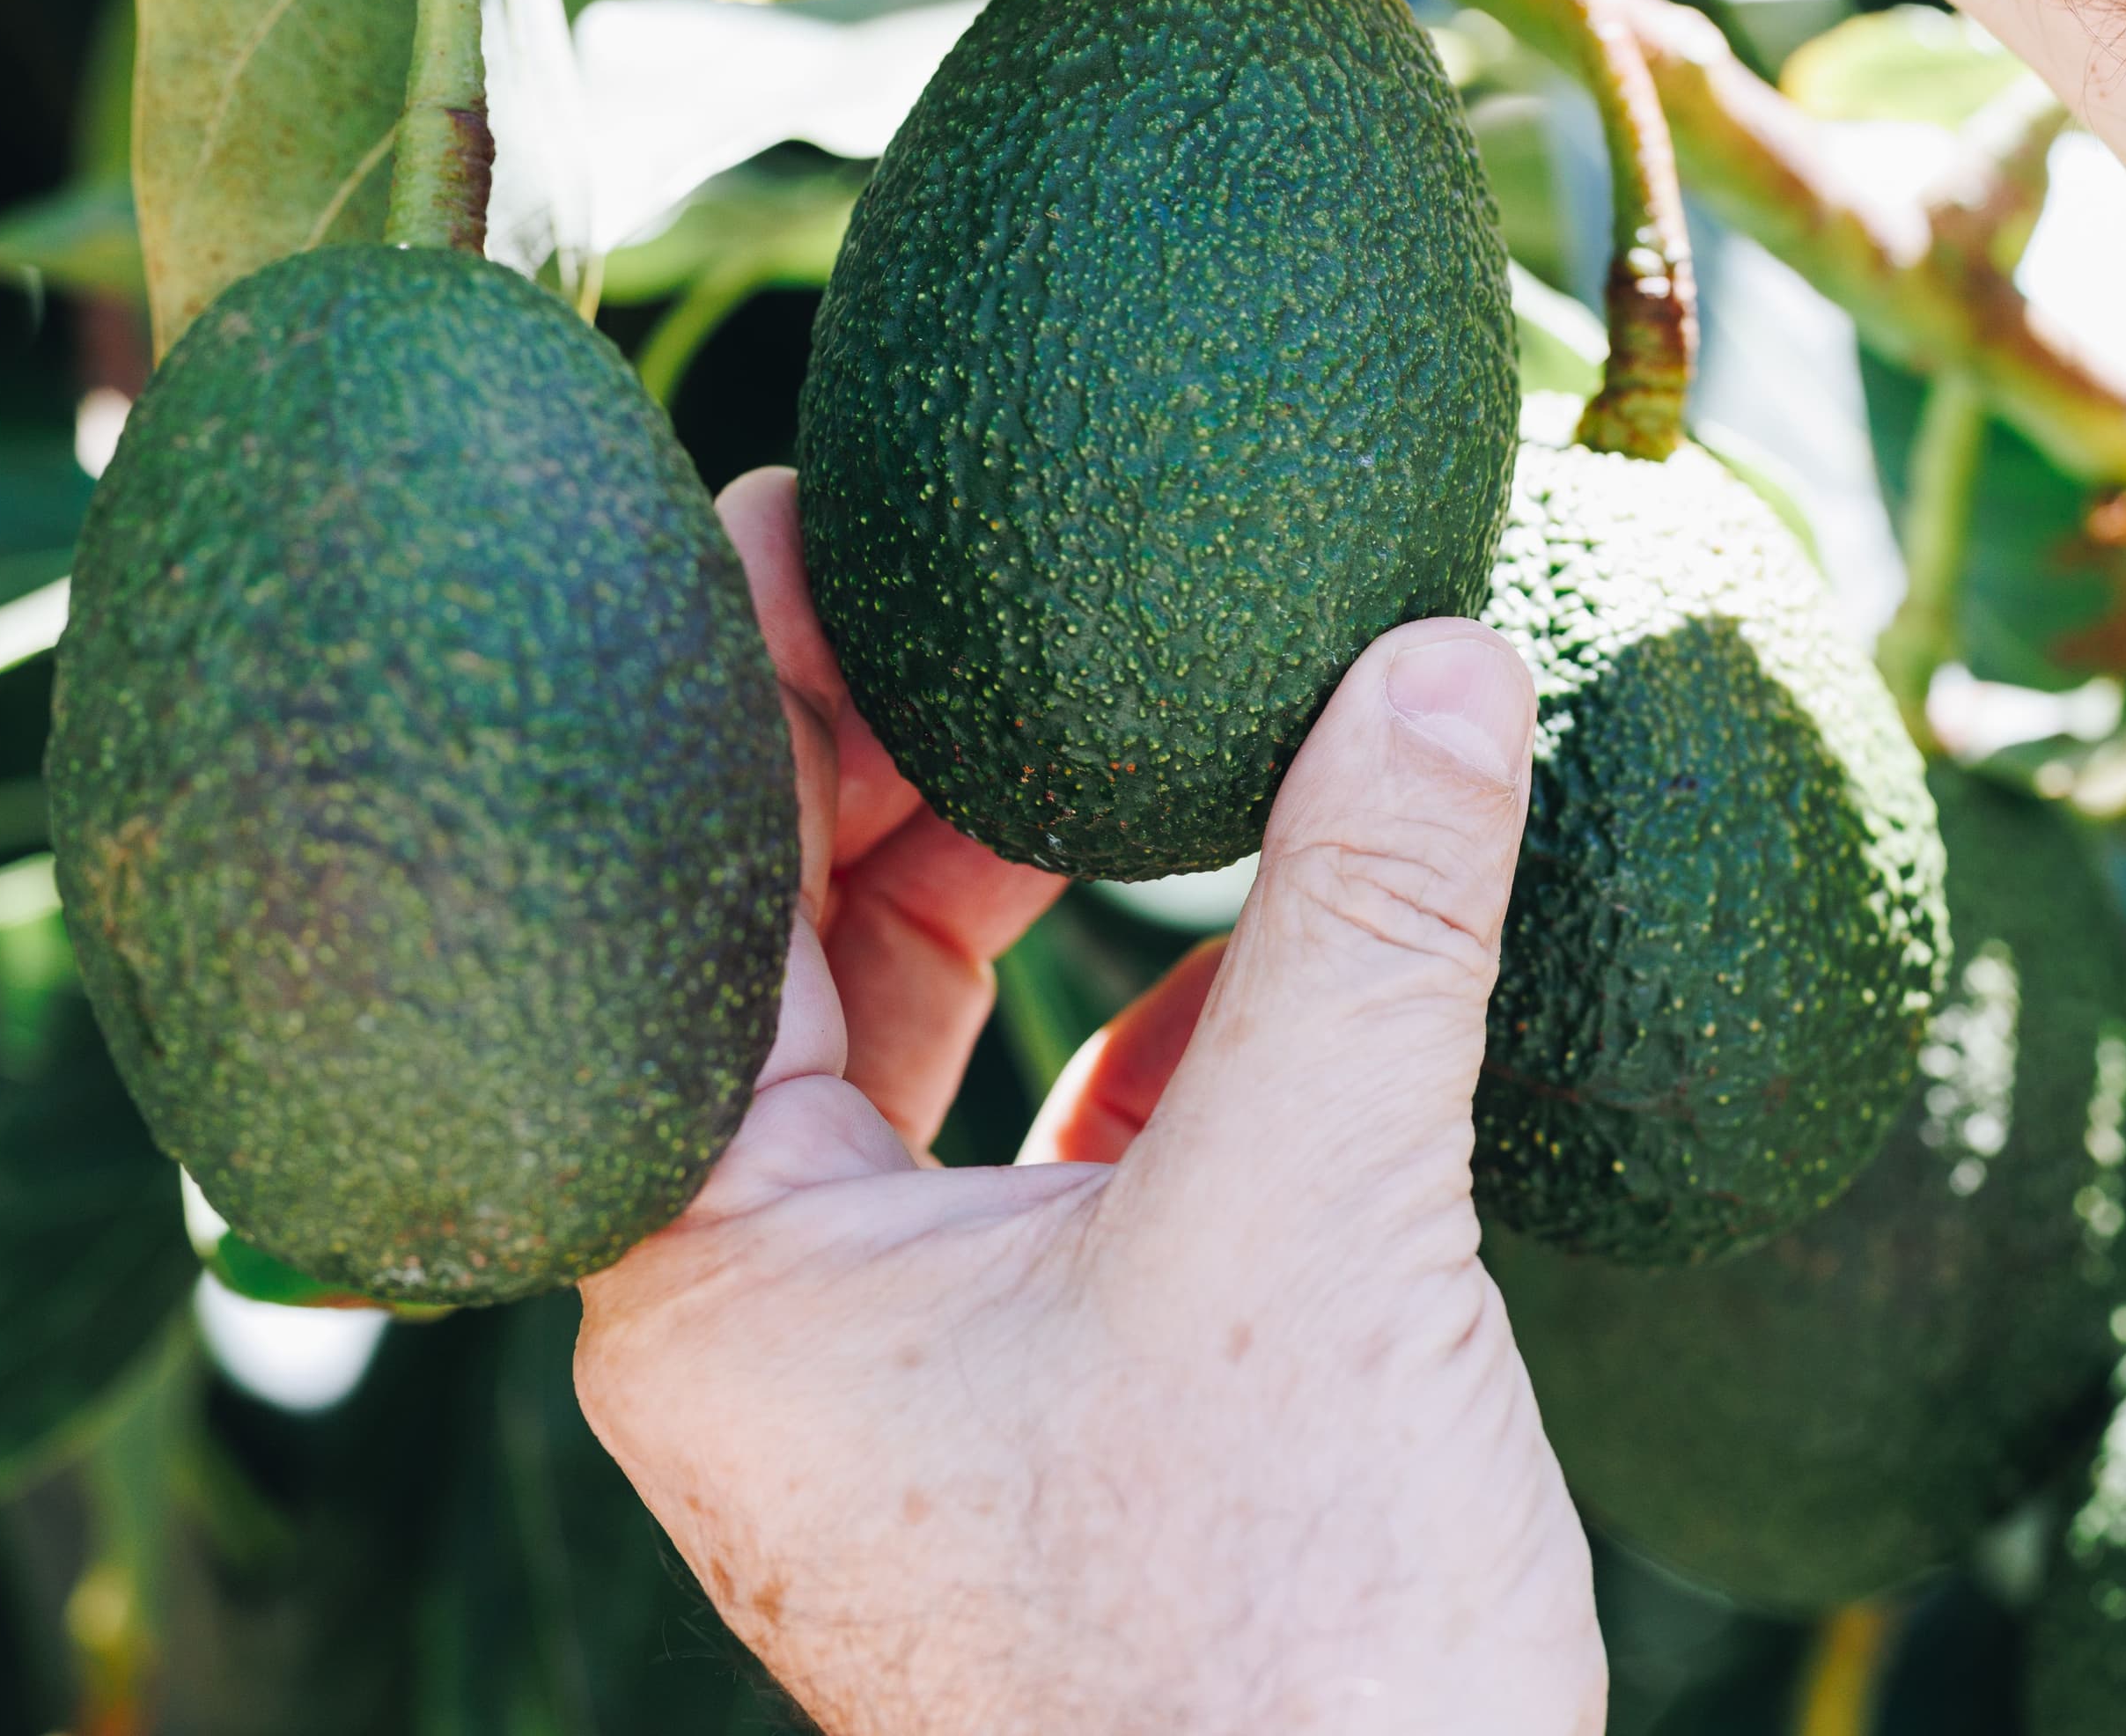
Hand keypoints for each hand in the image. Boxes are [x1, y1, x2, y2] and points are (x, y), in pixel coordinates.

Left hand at [576, 469, 1604, 1734]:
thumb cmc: (1276, 1645)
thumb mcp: (1313, 1228)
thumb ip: (1370, 925)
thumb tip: (1445, 658)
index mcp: (722, 1284)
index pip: (681, 917)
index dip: (741, 695)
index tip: (795, 503)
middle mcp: (776, 1328)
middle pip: (790, 971)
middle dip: (898, 772)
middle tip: (982, 578)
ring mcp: (909, 1378)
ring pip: (927, 1063)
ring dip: (1027, 895)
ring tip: (1113, 719)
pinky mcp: (1049, 1412)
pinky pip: (1051, 1163)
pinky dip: (1139, 1038)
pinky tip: (1249, 948)